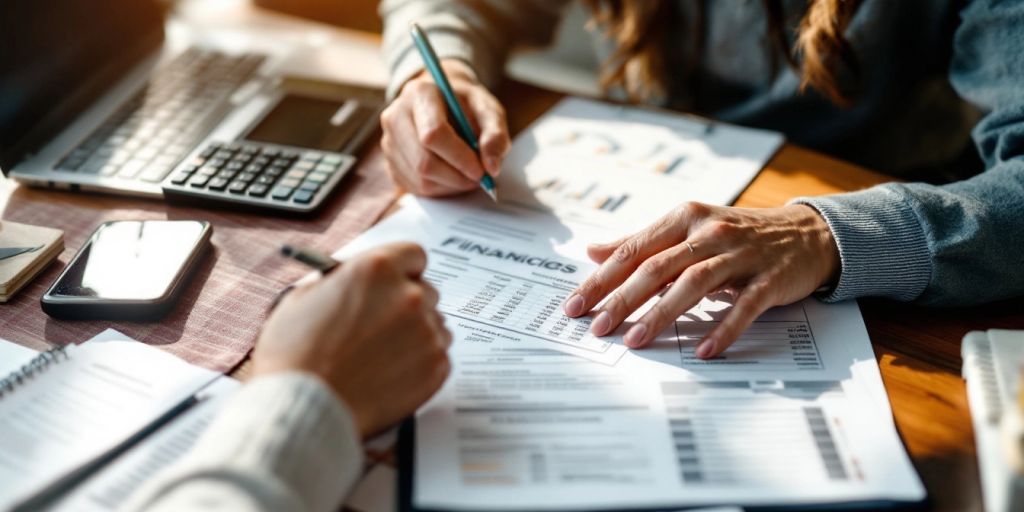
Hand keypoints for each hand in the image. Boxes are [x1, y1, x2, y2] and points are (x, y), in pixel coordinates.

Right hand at [253, 243, 451, 437]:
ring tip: (382, 356)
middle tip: (382, 326)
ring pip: (435, 324)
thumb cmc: (294, 355)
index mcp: (376, 270)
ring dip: (416, 334)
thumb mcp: (302, 297)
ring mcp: (426, 331)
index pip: (413, 255)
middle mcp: (408, 295)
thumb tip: (353, 280)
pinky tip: (392, 374)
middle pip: (426, 291)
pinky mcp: (436, 365)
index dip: (403, 269)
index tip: (397, 282)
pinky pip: (438, 355)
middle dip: (407, 304)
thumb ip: (339, 281)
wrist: (305, 407)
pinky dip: (421, 363)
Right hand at [380, 59, 510, 195]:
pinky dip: (440, 189)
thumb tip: (491, 167)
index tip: (481, 170)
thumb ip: (495, 135)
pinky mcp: (389, 162)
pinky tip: (451, 175)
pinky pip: (414, 187)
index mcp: (420, 94)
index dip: (459, 158)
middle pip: (424, 161)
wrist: (443, 101)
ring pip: (420, 178)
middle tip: (478, 177)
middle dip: (456, 177)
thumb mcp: (489, 110)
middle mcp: (396, 116)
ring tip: (467, 173)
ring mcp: (389, 140)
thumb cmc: (466, 105)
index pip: (433, 134)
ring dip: (450, 185)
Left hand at [562, 203, 839, 358]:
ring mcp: (740, 254)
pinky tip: (703, 350)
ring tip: (635, 340)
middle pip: (657, 267)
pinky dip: (723, 328)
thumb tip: (592, 250)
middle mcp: (709, 232)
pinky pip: (743, 306)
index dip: (601, 279)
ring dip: (661, 314)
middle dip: (623, 299)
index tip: (574, 305)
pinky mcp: (769, 278)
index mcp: (684, 218)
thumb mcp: (688, 229)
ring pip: (693, 284)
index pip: (633, 251)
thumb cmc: (737, 234)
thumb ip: (641, 242)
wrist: (807, 233)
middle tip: (598, 327)